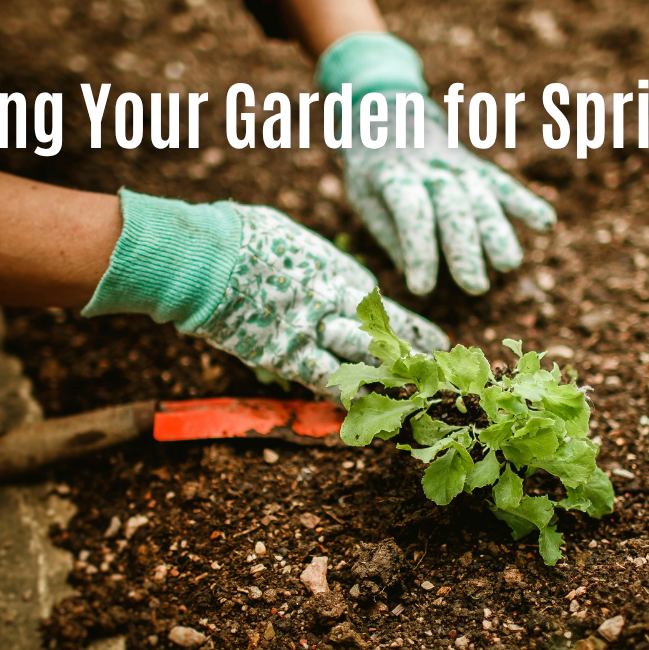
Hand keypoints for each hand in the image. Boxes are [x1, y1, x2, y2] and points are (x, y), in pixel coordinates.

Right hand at [83, 191, 447, 393]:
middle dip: (413, 356)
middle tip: (439, 373)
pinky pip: (325, 381)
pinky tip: (363, 414)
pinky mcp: (288, 355)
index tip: (433, 340)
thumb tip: (310, 264)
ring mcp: (315, 331)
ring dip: (389, 381)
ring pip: (365, 361)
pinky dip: (343, 398)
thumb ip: (309, 261)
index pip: (381, 307)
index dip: (407, 327)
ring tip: (415, 397)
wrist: (209, 255)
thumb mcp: (289, 239)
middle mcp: (336, 302)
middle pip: (385, 336)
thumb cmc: (241, 235)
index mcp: (338, 271)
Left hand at [318, 33, 555, 295]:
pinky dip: (525, 202)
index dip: (418, 250)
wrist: (389, 113)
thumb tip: (419, 276)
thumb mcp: (363, 198)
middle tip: (474, 286)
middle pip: (452, 207)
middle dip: (465, 247)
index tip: (422, 288)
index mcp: (391, 175)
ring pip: (481, 197)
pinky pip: (502, 184)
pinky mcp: (477, 167)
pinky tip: (546, 223)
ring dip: (497, 232)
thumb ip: (391, 234)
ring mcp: (457, 164)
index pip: (410, 211)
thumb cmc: (373, 171)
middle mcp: (428, 166)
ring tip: (508, 265)